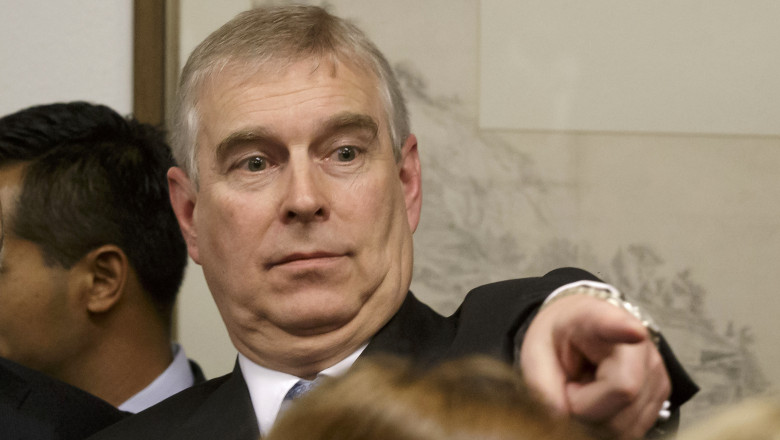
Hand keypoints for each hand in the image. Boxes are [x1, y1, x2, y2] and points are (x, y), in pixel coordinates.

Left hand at [519, 294, 670, 438]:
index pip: (614, 324)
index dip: (624, 329)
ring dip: (596, 420)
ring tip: (586, 391)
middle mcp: (636, 343)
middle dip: (585, 407)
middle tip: (572, 387)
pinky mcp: (662, 393)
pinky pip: (633, 431)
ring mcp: (655, 369)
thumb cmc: (558, 341)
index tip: (634, 332)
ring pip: (627, 422)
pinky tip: (601, 402)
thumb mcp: (536, 354)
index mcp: (595, 320)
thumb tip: (561, 415)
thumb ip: (541, 384)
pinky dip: (610, 426)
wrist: (579, 334)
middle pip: (622, 394)